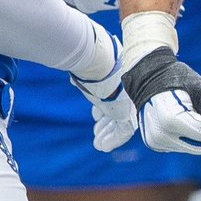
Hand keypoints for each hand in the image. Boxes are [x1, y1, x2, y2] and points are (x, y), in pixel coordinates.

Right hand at [69, 30, 138, 152]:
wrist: (100, 57)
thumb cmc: (92, 54)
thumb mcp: (88, 61)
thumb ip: (83, 68)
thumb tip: (72, 65)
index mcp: (119, 76)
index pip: (114, 94)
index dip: (105, 106)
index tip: (96, 115)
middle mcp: (126, 88)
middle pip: (117, 109)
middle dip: (107, 121)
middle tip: (98, 129)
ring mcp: (128, 100)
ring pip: (120, 122)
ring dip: (108, 132)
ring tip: (98, 141)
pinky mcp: (127, 112)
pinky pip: (123, 131)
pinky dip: (113, 139)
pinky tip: (102, 146)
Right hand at [121, 46, 200, 154]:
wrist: (152, 77)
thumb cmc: (180, 80)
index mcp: (170, 120)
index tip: (198, 105)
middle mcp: (159, 135)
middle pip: (199, 146)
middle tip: (192, 109)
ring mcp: (154, 142)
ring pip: (191, 148)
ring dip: (193, 132)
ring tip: (182, 112)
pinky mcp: (154, 145)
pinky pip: (181, 147)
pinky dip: (183, 135)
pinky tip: (175, 119)